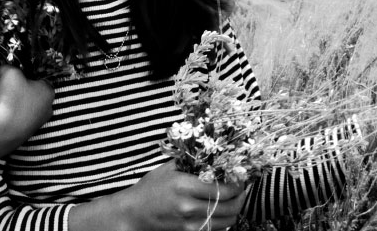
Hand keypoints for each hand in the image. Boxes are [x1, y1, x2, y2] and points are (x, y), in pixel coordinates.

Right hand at [0, 65, 53, 148]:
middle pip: (28, 92)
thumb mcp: (8, 72)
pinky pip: (15, 119)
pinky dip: (7, 116)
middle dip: (15, 89)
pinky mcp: (24, 135)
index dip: (22, 74)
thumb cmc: (9, 100)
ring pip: (21, 106)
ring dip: (10, 103)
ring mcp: (36, 124)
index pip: (36, 77)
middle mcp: (46, 109)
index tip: (11, 76)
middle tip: (3, 88)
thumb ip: (7, 68)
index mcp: (48, 92)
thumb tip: (2, 73)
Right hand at [111, 161, 245, 230]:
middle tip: (242, 189)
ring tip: (236, 199)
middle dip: (240, 198)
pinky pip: (215, 229)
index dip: (237, 185)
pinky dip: (223, 221)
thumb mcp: (168, 169)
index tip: (240, 178)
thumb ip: (190, 162)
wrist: (133, 213)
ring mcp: (189, 223)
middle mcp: (188, 206)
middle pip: (229, 207)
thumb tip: (213, 154)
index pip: (222, 189)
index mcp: (184, 186)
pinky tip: (222, 210)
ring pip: (226, 222)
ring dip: (235, 210)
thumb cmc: (150, 187)